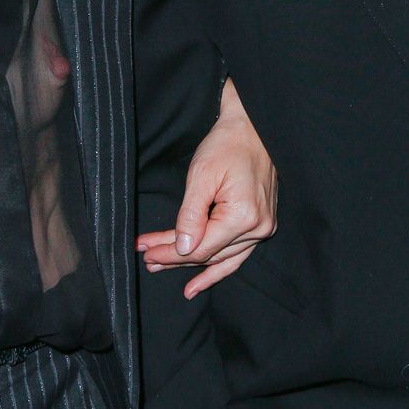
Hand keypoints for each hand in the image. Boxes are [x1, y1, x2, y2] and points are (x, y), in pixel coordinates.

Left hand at [136, 79, 276, 297]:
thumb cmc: (227, 145)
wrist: (253, 126)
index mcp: (243, 216)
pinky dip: (217, 267)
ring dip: (191, 265)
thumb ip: (190, 215)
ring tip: (162, 268)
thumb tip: (181, 248)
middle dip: (174, 257)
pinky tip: (198, 282)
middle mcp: (258, 228)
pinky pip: (237, 254)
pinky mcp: (260, 224)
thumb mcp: (202, 176)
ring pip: (221, 257)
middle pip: (208, 254)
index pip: (200, 247)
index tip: (146, 252)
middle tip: (147, 259)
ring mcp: (262, 228)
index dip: (170, 253)